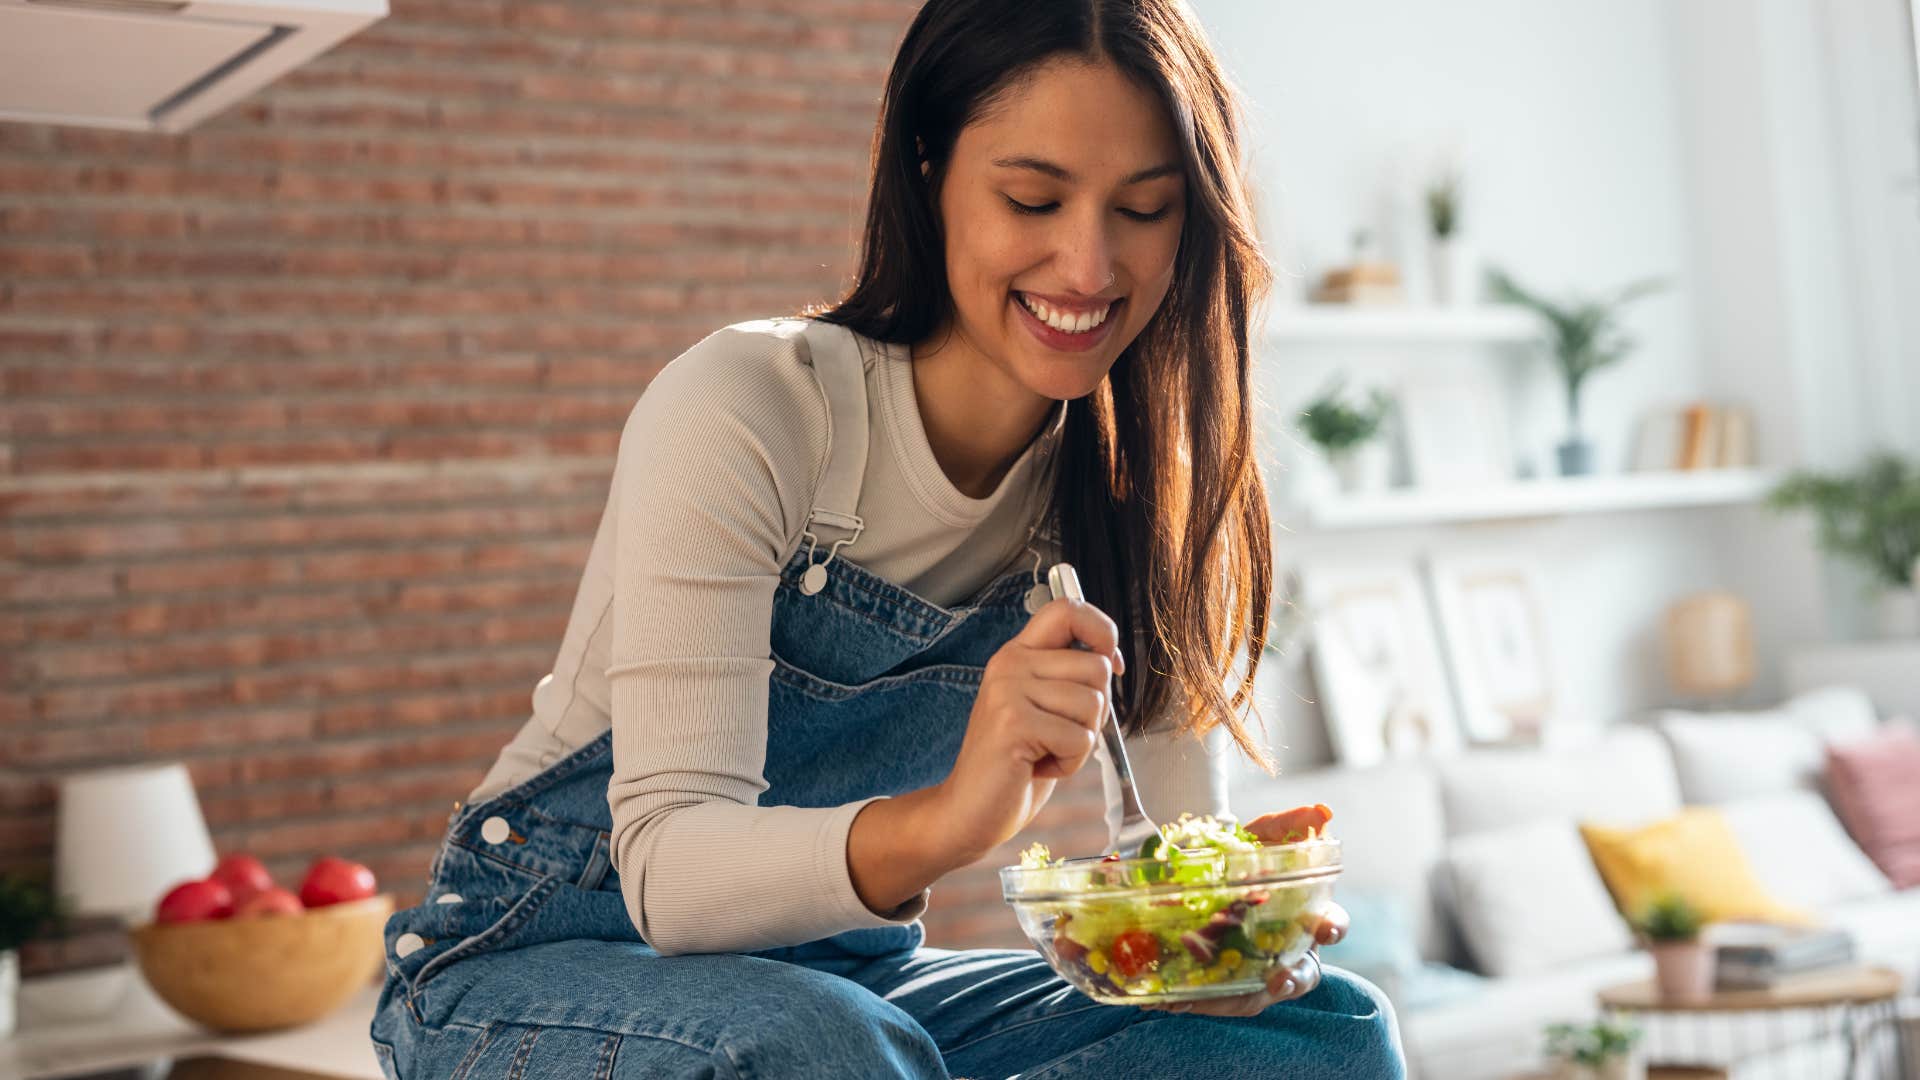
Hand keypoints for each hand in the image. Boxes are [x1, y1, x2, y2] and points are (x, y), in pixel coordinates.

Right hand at [933, 597, 1127, 864]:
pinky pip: (1080, 739)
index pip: (1068, 609)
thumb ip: (1068, 679)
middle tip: (1056, 734)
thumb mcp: (1043, 708)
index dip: (1102, 630)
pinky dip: (1070, 763)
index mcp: (1018, 655)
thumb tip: (1112, 659)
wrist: (968, 811)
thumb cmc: (1015, 764)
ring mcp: (1008, 691)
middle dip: (1093, 712)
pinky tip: (1037, 767)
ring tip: (1043, 752)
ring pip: (1093, 705)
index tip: (1109, 663)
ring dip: (1080, 741)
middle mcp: (1010, 664)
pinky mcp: (1014, 723)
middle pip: (1096, 667)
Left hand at [1138, 804, 1341, 1017]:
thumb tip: (1322, 811)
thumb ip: (1292, 822)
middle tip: (1279, 979)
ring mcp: (1256, 969)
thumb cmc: (1249, 855)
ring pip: (1257, 995)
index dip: (1333, 928)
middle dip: (1293, 979)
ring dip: (1236, 999)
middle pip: (1302, 975)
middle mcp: (1287, 949)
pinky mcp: (1223, 981)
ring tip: (1205, 1000)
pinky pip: (1214, 998)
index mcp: (1306, 915)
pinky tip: (1169, 999)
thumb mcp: (1266, 834)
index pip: (1331, 925)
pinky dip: (1196, 1000)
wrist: (1206, 867)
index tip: (1325, 928)